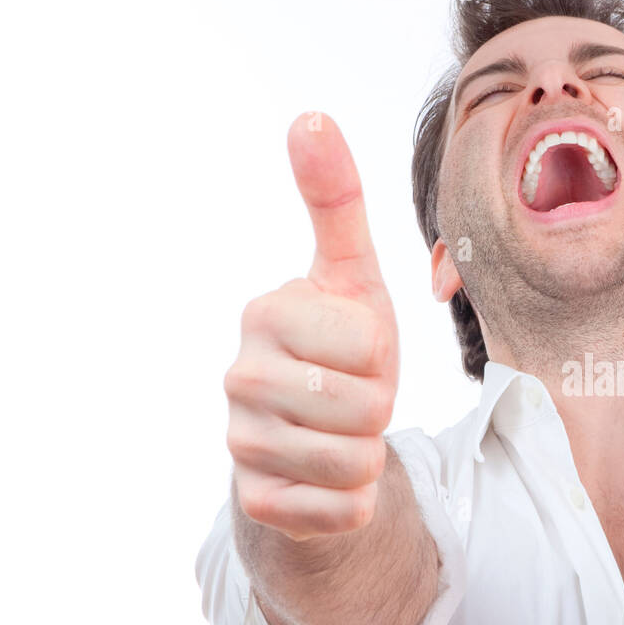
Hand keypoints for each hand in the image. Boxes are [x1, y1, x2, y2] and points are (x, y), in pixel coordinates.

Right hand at [224, 113, 399, 540]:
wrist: (319, 437)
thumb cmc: (343, 349)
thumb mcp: (352, 275)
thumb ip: (335, 201)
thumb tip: (310, 114)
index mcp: (266, 313)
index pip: (368, 343)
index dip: (384, 355)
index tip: (358, 352)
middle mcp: (240, 376)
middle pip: (365, 406)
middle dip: (380, 407)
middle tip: (356, 397)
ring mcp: (240, 442)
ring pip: (355, 462)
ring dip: (370, 453)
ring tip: (345, 434)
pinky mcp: (255, 501)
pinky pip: (340, 510)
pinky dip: (356, 500)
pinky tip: (331, 478)